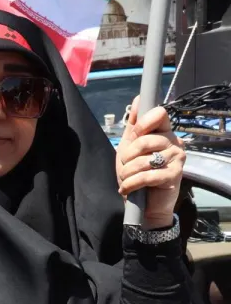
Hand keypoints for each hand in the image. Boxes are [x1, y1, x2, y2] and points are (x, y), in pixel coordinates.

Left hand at [117, 97, 185, 229]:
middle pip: (145, 139)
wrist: (145, 204)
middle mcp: (174, 142)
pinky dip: (131, 183)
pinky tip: (128, 189)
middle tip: (126, 165)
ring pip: (143, 159)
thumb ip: (134, 125)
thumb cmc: (137, 172)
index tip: (135, 134)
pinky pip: (146, 175)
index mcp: (164, 132)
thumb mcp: (130, 147)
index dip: (143, 123)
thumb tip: (138, 99)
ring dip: (127, 172)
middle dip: (127, 156)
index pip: (159, 114)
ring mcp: (177, 159)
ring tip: (127, 178)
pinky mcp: (174, 176)